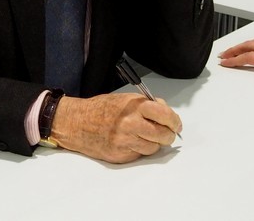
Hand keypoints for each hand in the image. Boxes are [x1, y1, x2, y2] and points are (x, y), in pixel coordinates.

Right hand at [49, 93, 181, 163]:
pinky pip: (140, 154)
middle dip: (168, 135)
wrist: (78, 123)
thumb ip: (148, 105)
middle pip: (162, 135)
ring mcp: (125, 141)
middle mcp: (130, 124)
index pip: (164, 115)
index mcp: (134, 106)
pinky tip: (132, 142)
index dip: (174, 121)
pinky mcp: (120, 155)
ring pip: (153, 147)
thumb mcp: (127, 99)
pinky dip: (140, 149)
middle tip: (167, 134)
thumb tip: (167, 115)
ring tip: (145, 136)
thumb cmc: (103, 109)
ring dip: (154, 143)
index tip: (176, 124)